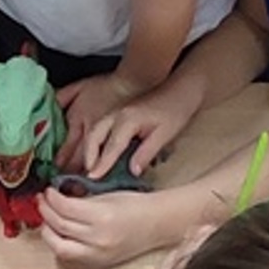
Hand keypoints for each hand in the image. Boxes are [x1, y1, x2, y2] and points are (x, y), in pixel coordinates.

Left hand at [38, 181, 208, 268]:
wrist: (157, 225)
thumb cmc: (136, 206)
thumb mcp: (106, 196)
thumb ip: (81, 200)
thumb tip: (56, 199)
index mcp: (102, 216)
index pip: (65, 208)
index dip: (51, 198)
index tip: (48, 191)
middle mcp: (98, 238)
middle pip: (59, 226)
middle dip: (46, 212)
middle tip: (43, 201)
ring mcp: (97, 254)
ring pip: (59, 246)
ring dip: (48, 231)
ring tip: (47, 219)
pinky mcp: (97, 264)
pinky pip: (70, 256)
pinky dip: (59, 244)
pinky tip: (58, 233)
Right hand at [72, 70, 205, 180]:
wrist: (180, 90)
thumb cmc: (175, 111)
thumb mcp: (164, 135)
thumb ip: (146, 153)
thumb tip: (133, 171)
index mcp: (128, 120)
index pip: (111, 146)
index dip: (102, 163)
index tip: (93, 178)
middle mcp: (117, 115)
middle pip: (94, 136)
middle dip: (88, 156)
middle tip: (87, 175)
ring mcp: (116, 112)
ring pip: (95, 130)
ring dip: (89, 148)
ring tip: (89, 166)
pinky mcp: (119, 114)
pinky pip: (101, 128)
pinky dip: (95, 141)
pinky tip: (97, 152)